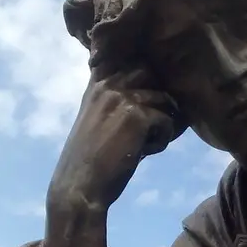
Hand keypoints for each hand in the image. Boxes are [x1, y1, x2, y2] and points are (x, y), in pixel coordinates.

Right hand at [48, 67, 179, 213]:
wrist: (80, 187)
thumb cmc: (90, 159)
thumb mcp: (97, 118)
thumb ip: (115, 100)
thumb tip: (152, 90)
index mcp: (97, 83)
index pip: (129, 58)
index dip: (145, 76)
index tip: (142, 102)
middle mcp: (109, 84)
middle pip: (152, 74)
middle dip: (158, 97)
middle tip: (152, 123)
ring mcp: (123, 98)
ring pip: (164, 99)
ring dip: (162, 122)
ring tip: (146, 142)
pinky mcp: (138, 117)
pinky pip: (167, 121)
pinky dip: (162, 140)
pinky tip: (144, 152)